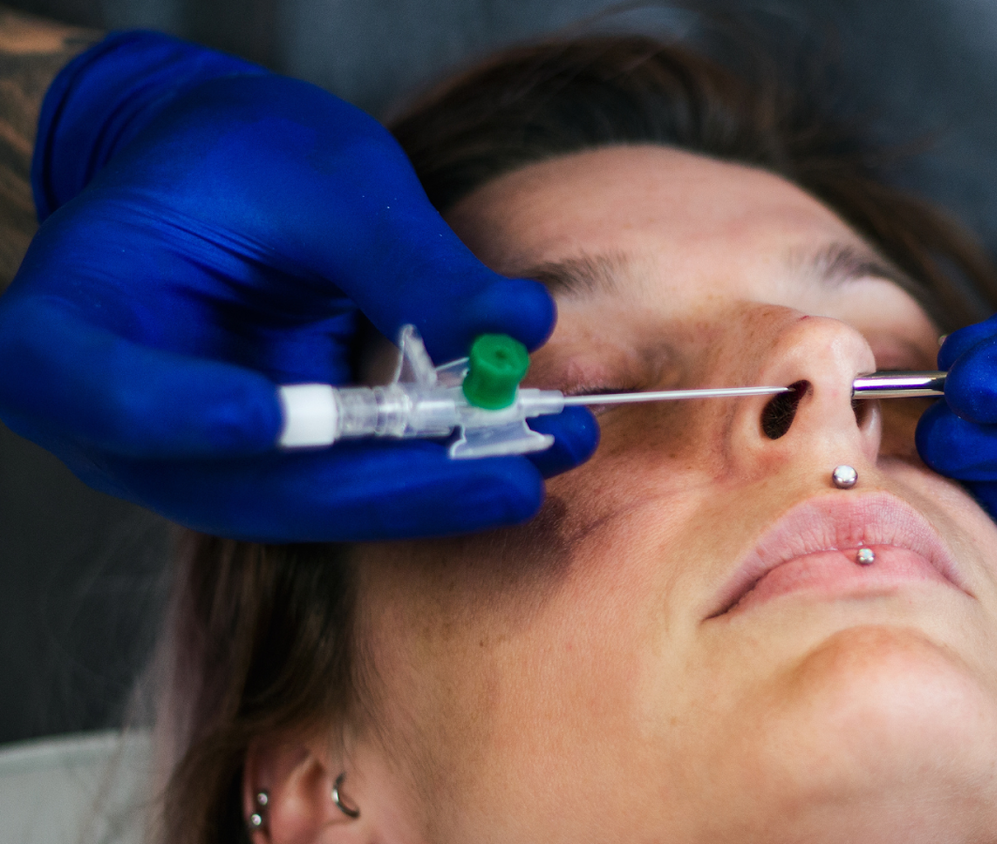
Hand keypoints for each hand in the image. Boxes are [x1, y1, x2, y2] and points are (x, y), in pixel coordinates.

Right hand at [0, 32, 596, 541]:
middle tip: (513, 472)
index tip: (266, 413)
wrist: (230, 182)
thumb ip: (407, 257)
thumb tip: (521, 325)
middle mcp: (120, 425)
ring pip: (312, 505)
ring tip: (553, 452)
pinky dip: (435, 474)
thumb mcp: (323, 176)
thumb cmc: (247, 158)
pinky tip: (523, 452)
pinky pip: (349, 491)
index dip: (176, 411)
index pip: (98, 388)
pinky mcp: (269, 474)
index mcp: (68, 328)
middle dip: (388, 482)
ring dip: (435, 488)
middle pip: (241, 481)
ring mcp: (195, 464)